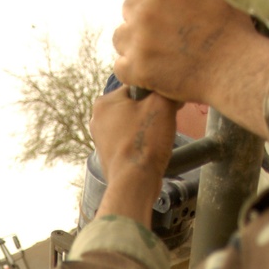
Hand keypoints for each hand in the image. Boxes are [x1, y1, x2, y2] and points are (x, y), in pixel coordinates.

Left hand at [89, 88, 177, 224]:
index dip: (156, 95)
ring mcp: (101, 139)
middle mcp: (97, 119)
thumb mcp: (162, 104)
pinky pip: (130, 142)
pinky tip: (149, 151)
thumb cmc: (145, 142)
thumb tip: (171, 88)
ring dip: (147, 129)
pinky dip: (141, 144)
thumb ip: (165, 88)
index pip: (137, 86)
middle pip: (135, 106)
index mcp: (104, 101)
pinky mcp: (108, 156)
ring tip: (156, 139)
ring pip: (133, 124)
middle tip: (162, 124)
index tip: (166, 107)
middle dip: (151, 113)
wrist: (134, 182)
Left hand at [113, 0, 257, 104]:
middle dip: (145, 15)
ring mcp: (138, 42)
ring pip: (121, 36)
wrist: (236, 68)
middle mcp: (145, 11)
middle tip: (166, 30)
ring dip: (134, 40)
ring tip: (156, 48)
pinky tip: (149, 67)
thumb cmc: (231, 24)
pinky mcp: (137, 70)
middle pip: (130, 7)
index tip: (176, 10)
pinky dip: (132, 68)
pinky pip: (120, 67)